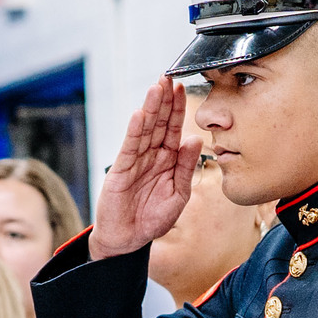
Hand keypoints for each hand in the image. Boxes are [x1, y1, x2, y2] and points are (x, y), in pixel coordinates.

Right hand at [89, 76, 202, 259]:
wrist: (128, 240)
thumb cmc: (153, 218)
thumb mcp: (178, 194)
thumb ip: (186, 167)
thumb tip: (196, 140)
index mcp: (168, 159)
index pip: (174, 129)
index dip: (178, 108)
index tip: (182, 87)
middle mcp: (151, 155)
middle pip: (159, 123)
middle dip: (164, 100)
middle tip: (168, 77)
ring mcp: (135, 160)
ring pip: (144, 129)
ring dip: (150, 109)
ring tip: (156, 88)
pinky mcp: (120, 170)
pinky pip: (129, 147)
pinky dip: (134, 131)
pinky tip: (140, 114)